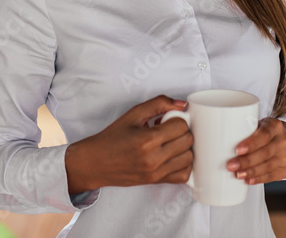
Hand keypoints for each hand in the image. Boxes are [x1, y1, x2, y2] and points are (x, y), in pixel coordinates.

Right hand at [66, 95, 192, 193]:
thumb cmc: (113, 137)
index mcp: (147, 139)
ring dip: (184, 148)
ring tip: (169, 142)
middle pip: (188, 141)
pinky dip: (183, 165)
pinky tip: (173, 156)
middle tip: (169, 130)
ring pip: (189, 158)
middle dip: (181, 132)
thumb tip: (182, 104)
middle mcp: (153, 158)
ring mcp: (156, 173)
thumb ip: (159, 104)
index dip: (177, 119)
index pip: (181, 126)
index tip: (168, 120)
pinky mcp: (156, 182)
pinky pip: (183, 176)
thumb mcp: (133, 114)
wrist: (96, 163)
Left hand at [226, 117, 285, 185]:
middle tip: (231, 166)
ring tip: (237, 174)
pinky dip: (259, 179)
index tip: (237, 150)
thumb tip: (217, 138)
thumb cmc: (266, 133)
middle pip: (265, 153)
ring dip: (251, 172)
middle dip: (247, 161)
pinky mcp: (285, 170)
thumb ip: (245, 130)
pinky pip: (272, 176)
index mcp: (275, 126)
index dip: (252, 143)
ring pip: (268, 166)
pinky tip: (249, 180)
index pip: (265, 134)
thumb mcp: (259, 125)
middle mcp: (284, 141)